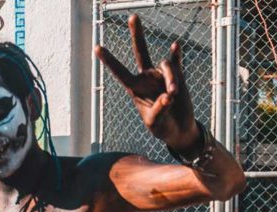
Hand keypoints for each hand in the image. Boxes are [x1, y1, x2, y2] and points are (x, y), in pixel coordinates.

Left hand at [95, 15, 197, 151]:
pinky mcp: (178, 76)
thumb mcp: (156, 124)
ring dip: (170, 78)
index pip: (121, 72)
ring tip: (173, 95)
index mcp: (135, 89)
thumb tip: (167, 96)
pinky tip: (175, 46)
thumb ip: (159, 110)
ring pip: (165, 67)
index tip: (97, 48)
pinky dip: (176, 54)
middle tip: (133, 17)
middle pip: (141, 51)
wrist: (179, 130)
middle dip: (137, 35)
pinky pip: (176, 62)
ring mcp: (162, 75)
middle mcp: (147, 78)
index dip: (110, 61)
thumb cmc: (162, 128)